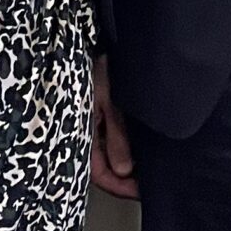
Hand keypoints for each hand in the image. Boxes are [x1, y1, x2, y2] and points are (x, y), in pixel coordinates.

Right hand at [90, 56, 136, 200]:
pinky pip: (113, 139)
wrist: (95, 40)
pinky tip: (142, 148)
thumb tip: (124, 170)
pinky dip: (127, 146)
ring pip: (111, 155)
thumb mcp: (109, 101)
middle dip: (126, 179)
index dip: (120, 187)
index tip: (141, 191)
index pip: (99, 174)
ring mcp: (94, 125)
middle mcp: (86, 133)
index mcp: (81, 133)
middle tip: (149, 184)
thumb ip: (117, 135)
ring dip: (128, 163)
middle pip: (105, 167)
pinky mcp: (102, 115)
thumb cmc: (98, 65)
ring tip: (150, 168)